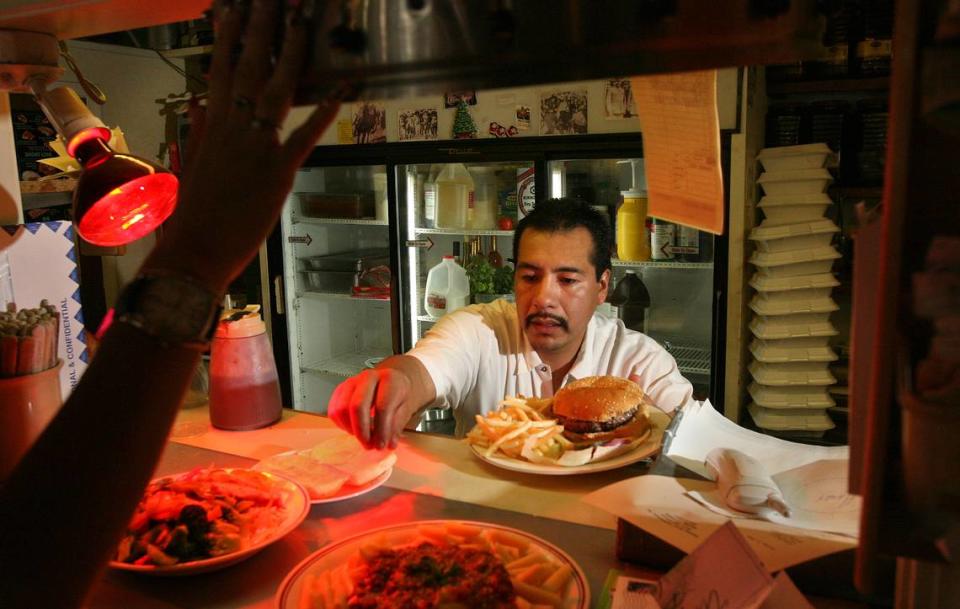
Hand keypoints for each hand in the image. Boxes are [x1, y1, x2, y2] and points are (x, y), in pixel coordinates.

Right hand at [145, 0, 342, 292]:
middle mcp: (233, 127)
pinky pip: (304, 136)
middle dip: (263, 28)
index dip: (228, 35)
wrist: (195, 249)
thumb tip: (197, 103)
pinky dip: (323, 113)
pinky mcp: (279, 171)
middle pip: (250, 67)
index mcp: (213, 124)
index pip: (221, 68)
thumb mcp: (194, 164)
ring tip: (302, 20)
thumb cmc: (195, 213)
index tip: (232, 6)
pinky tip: (341, 90)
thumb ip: (199, 130)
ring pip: (277, 89)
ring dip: (292, 52)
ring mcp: (257, 146)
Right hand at [328, 368, 417, 449]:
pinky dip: (341, 424)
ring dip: (350, 429)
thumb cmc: (399, 394)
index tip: (383, 446)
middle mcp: (369, 377)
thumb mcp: (406, 408)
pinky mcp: (341, 389)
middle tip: (369, 446)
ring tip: (362, 438)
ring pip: (341, 408)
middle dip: (362, 431)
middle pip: (357, 406)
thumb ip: (397, 425)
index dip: (381, 430)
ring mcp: (352, 382)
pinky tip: (353, 429)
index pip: (382, 407)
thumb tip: (388, 443)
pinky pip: (333, 410)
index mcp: (389, 379)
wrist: (392, 380)